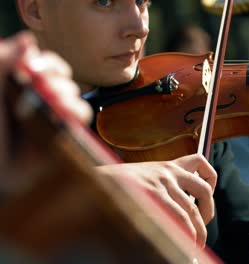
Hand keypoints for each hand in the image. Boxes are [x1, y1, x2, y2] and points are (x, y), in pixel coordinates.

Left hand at [0, 31, 91, 189]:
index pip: (43, 63)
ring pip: (74, 92)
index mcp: (21, 86)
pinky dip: (73, 110)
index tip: (32, 68)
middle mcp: (40, 98)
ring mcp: (55, 116)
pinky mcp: (67, 132)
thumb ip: (3, 64)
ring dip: (63, 93)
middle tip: (39, 84)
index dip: (45, 62)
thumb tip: (27, 40)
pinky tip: (61, 116)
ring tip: (49, 104)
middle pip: (61, 74)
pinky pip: (82, 113)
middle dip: (53, 77)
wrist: (1, 172)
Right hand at [95, 154, 216, 246]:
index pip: (199, 161)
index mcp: (166, 165)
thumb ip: (162, 186)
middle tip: (203, 230)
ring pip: (192, 210)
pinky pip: (180, 218)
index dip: (210, 178)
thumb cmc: (115, 185)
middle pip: (204, 190)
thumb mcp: (143, 176)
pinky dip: (186, 233)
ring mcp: (162, 184)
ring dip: (198, 231)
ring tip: (195, 245)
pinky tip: (185, 242)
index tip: (208, 194)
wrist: (93, 182)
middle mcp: (168, 172)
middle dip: (207, 214)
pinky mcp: (154, 197)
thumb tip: (181, 212)